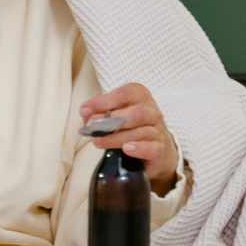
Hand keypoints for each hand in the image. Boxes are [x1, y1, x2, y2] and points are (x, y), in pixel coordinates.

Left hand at [79, 82, 180, 196]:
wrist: (156, 151)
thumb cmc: (132, 129)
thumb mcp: (116, 116)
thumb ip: (101, 113)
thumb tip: (85, 113)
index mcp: (141, 97)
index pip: (126, 94)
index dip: (104, 101)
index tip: (85, 110)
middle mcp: (152, 112)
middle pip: (138, 112)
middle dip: (112, 119)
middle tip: (93, 126)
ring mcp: (158, 131)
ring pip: (141, 132)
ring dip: (116, 137)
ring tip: (98, 141)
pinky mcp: (160, 150)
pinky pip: (152, 148)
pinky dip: (139, 148)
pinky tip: (126, 149)